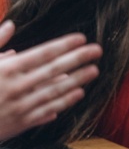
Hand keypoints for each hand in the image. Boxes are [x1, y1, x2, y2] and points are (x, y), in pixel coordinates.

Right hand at [0, 21, 101, 140]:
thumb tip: (11, 25)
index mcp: (6, 70)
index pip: (42, 54)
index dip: (64, 45)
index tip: (82, 38)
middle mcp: (17, 87)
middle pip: (54, 70)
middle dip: (78, 59)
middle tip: (98, 50)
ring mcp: (20, 106)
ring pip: (55, 91)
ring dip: (78, 80)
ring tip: (94, 71)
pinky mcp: (20, 123)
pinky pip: (47, 111)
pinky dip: (64, 103)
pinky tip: (78, 94)